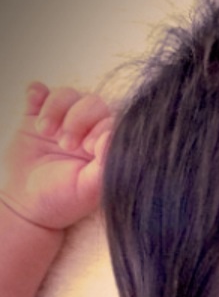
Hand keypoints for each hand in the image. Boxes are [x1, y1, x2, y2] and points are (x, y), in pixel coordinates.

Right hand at [0, 82, 111, 231]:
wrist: (28, 204)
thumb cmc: (63, 200)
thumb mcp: (88, 188)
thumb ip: (106, 164)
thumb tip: (111, 138)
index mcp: (104, 146)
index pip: (111, 121)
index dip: (99, 128)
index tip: (88, 149)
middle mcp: (87, 130)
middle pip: (91, 102)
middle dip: (77, 118)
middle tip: (65, 144)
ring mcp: (62, 121)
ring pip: (66, 94)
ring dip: (55, 107)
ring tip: (45, 131)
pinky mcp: (36, 115)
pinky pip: (38, 91)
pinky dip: (36, 92)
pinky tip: (33, 105)